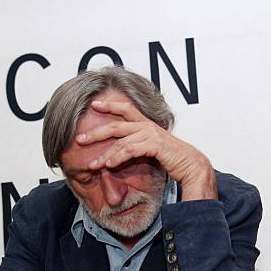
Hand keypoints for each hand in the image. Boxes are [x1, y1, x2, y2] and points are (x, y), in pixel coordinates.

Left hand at [76, 100, 216, 200]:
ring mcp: (151, 134)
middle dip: (96, 133)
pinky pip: (130, 150)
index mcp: (146, 124)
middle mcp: (147, 126)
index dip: (109, 105)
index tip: (94, 104)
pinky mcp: (155, 144)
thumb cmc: (172, 159)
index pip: (125, 109)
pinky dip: (118, 158)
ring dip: (105, 154)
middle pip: (116, 126)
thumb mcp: (150, 150)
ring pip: (121, 142)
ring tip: (93, 164)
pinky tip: (109, 165)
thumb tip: (119, 153)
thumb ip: (136, 147)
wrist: (191, 165)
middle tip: (80, 139)